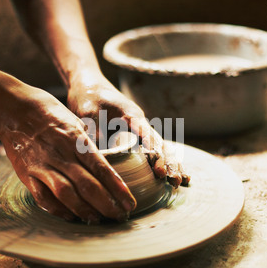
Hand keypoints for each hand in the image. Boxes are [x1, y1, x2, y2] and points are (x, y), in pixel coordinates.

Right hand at [0, 85, 135, 223]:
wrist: (14, 109)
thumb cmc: (50, 113)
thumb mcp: (76, 122)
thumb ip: (88, 146)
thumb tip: (106, 165)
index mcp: (76, 140)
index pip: (101, 168)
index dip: (117, 188)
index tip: (130, 203)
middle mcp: (61, 154)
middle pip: (87, 185)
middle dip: (107, 205)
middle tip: (121, 216)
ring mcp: (43, 165)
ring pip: (66, 194)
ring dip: (85, 211)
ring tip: (99, 220)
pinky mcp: (28, 174)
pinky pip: (43, 198)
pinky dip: (58, 210)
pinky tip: (71, 217)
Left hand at [67, 76, 190, 187]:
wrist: (87, 84)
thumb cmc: (88, 95)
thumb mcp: (87, 112)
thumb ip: (94, 132)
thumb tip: (100, 157)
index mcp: (133, 116)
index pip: (150, 137)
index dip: (156, 154)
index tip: (160, 172)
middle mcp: (140, 124)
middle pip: (161, 144)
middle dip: (170, 163)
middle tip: (175, 182)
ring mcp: (139, 130)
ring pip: (160, 148)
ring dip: (170, 165)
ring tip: (179, 183)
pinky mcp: (133, 136)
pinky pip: (150, 151)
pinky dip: (161, 163)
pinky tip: (168, 177)